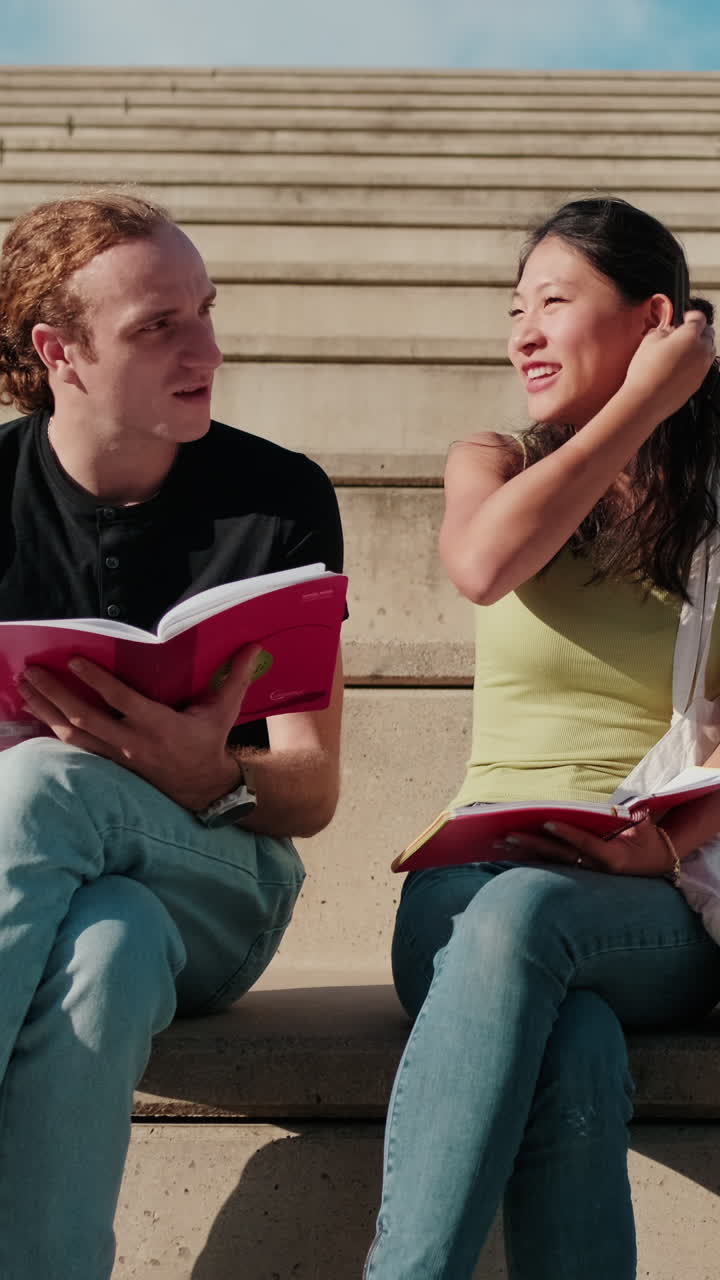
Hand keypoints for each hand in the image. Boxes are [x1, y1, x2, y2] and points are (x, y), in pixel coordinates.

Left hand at [17, 645, 261, 809]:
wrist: (203, 789)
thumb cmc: (209, 743)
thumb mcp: (224, 711)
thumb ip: (235, 677)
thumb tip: (253, 645)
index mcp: (159, 726)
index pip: (121, 700)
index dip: (97, 681)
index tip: (74, 660)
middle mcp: (133, 743)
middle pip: (86, 717)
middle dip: (55, 694)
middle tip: (32, 672)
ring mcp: (118, 757)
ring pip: (73, 734)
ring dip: (46, 710)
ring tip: (25, 689)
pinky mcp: (109, 764)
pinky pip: (75, 747)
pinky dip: (52, 730)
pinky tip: (36, 713)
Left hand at [495, 816, 677, 877]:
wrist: (654, 865)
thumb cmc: (648, 841)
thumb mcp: (647, 830)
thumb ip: (637, 819)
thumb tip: (630, 808)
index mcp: (613, 858)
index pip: (586, 844)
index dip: (567, 834)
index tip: (547, 823)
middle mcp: (595, 868)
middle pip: (560, 856)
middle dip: (533, 845)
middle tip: (508, 835)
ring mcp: (584, 871)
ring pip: (551, 861)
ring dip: (526, 851)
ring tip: (501, 842)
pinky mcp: (577, 870)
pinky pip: (552, 863)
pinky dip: (532, 856)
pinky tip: (510, 850)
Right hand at [622, 309, 715, 421]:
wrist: (646, 401)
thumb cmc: (646, 373)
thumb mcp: (649, 341)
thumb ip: (663, 331)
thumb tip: (669, 332)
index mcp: (690, 336)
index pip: (699, 318)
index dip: (690, 315)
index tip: (685, 318)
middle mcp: (701, 351)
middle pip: (708, 334)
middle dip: (698, 331)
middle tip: (683, 333)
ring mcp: (702, 369)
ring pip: (708, 351)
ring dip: (699, 347)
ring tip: (682, 350)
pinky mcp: (698, 383)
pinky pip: (702, 367)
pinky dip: (695, 363)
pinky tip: (679, 366)